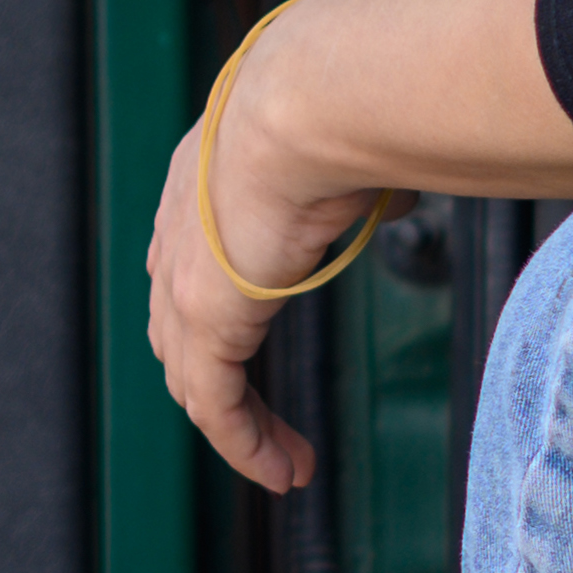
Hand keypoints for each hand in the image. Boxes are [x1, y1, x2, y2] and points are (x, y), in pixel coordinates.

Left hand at [145, 78, 373, 498]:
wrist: (312, 99)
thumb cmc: (343, 101)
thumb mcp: (351, 142)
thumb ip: (363, 178)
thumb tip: (395, 189)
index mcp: (202, 180)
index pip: (195, 265)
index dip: (222, 318)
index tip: (260, 352)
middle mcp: (177, 229)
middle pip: (181, 331)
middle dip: (224, 387)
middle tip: (267, 429)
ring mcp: (183, 276)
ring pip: (195, 377)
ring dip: (240, 429)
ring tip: (287, 467)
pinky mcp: (204, 319)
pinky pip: (217, 405)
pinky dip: (245, 445)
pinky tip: (281, 474)